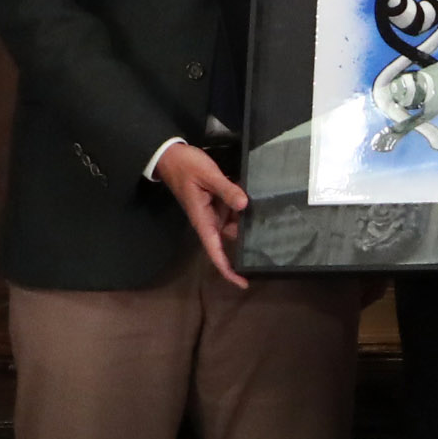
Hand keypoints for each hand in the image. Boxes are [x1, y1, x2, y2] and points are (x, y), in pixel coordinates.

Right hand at [158, 141, 250, 289]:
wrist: (171, 155)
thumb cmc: (185, 167)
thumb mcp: (208, 176)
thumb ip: (227, 190)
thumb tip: (244, 205)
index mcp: (203, 220)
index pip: (215, 252)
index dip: (228, 270)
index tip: (244, 282)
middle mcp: (208, 220)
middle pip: (229, 237)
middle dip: (245, 232)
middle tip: (266, 224)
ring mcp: (212, 211)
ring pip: (234, 220)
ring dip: (245, 214)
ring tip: (261, 203)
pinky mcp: (215, 201)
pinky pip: (232, 207)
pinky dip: (241, 202)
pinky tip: (251, 192)